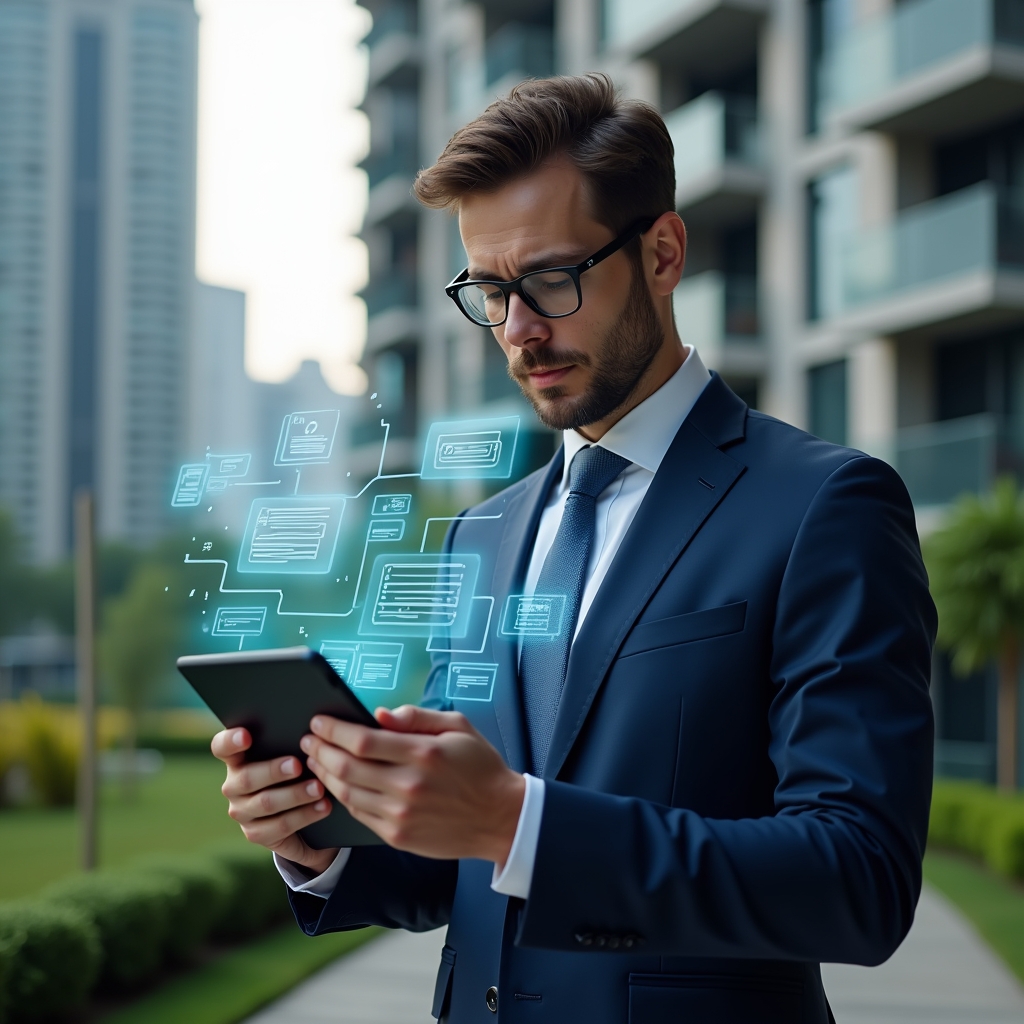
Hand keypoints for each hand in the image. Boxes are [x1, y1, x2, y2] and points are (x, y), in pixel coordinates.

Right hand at [211, 728, 338, 874]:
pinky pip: (279, 826)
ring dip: (294, 795)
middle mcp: (234, 785)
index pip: (222, 747)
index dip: (231, 741)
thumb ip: (290, 742)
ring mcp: (242, 811)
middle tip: (298, 765)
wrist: (303, 816)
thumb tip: (312, 729)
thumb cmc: (297, 771)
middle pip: (247, 778)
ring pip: (266, 803)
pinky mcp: (256, 833)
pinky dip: (304, 815)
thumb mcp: (292, 755)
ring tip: (318, 788)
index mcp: (237, 759)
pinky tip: (322, 807)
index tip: (247, 736)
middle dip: (274, 771)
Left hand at [301, 706, 525, 864]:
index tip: (319, 721)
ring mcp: (401, 815)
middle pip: (346, 767)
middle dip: (320, 750)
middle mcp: (408, 786)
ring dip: (324, 774)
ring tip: (315, 760)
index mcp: (423, 754)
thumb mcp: (457, 728)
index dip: (334, 730)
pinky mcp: (398, 836)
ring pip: (346, 793)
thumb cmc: (480, 768)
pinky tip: (336, 784)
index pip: (363, 740)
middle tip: (308, 740)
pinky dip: (341, 797)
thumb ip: (417, 717)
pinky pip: (358, 814)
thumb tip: (379, 715)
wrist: (500, 817)